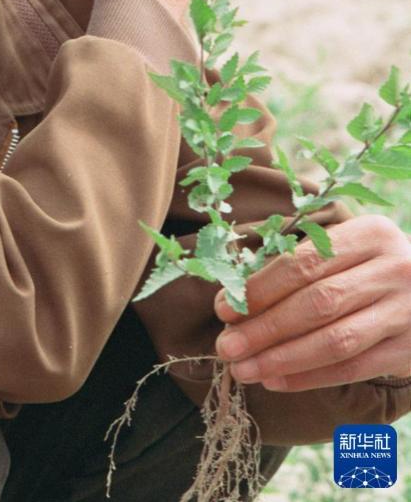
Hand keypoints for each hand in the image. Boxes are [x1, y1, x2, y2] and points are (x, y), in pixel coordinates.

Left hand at [214, 215, 410, 390]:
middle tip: (226, 346)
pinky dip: (310, 377)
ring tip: (244, 369)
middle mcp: (393, 269)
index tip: (223, 308)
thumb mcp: (347, 248)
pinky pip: (354, 368)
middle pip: (317, 303)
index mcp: (370, 234)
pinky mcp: (410, 350)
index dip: (260, 288)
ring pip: (334, 341)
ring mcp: (406, 311)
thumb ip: (301, 264)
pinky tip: (277, 381)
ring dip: (282, 358)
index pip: (304, 263)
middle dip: (264, 328)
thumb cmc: (372, 266)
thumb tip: (237, 298)